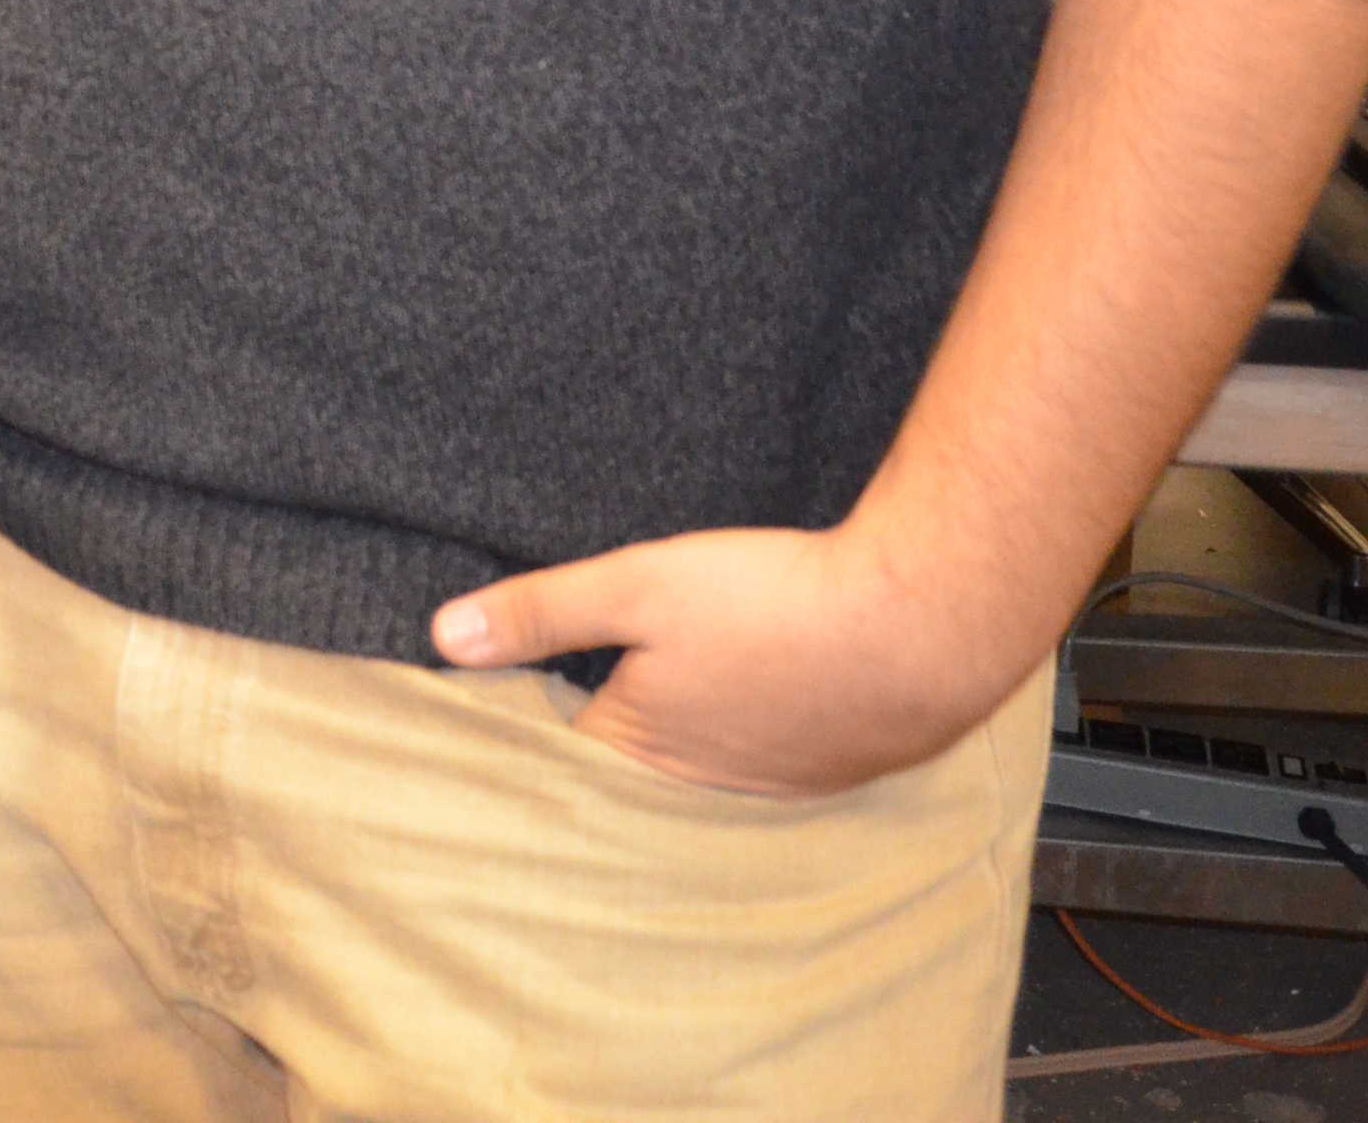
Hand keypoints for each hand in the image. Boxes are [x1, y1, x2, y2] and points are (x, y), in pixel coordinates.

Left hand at [427, 519, 1029, 799]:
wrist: (921, 626)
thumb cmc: (776, 603)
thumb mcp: (639, 585)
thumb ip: (543, 611)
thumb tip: (446, 638)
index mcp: (641, 742)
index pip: (559, 753)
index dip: (526, 725)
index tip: (497, 709)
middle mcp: (700, 781)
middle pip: (630, 770)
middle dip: (600, 741)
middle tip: (572, 711)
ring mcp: (771, 782)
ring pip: (700, 770)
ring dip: (679, 742)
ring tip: (660, 710)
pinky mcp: (831, 766)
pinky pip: (766, 762)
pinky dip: (747, 740)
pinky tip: (751, 706)